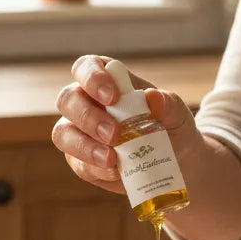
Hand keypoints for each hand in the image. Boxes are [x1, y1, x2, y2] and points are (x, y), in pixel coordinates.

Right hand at [52, 54, 201, 194]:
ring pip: (63, 134)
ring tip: (112, 159)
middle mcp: (87, 102)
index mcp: (107, 80)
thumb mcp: (177, 113)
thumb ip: (167, 103)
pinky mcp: (82, 161)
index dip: (92, 78)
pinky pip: (78, 164)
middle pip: (67, 100)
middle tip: (114, 134)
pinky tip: (116, 172)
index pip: (86, 67)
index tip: (112, 97)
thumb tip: (152, 97)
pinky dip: (95, 169)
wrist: (178, 162)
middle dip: (88, 117)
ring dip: (85, 146)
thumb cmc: (172, 127)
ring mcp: (80, 132)